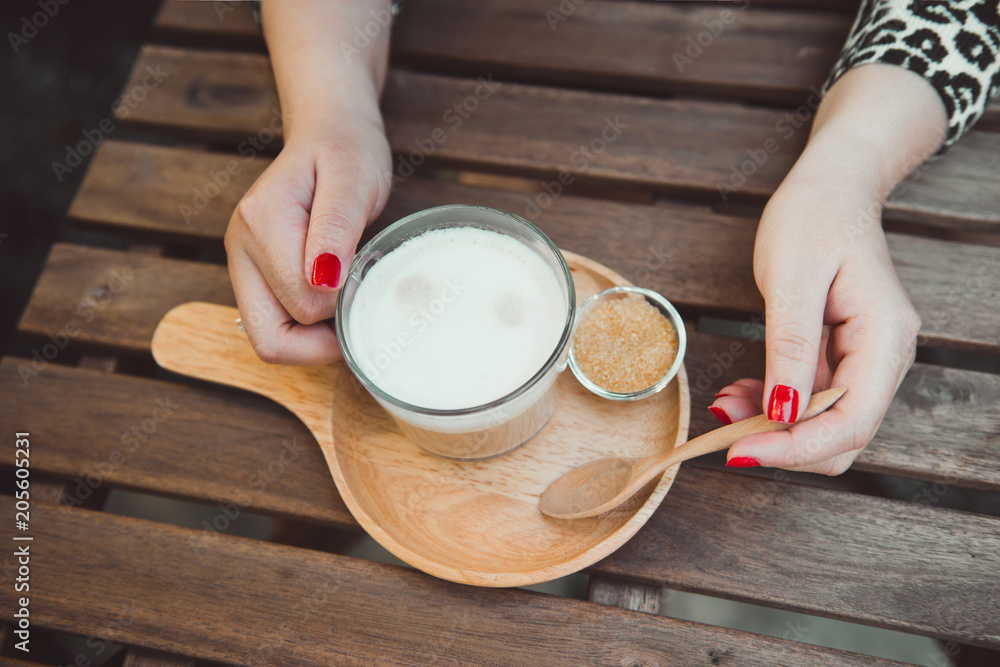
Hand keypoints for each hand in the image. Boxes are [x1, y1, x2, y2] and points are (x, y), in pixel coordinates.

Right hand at [224, 118, 391, 364]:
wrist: (330, 130)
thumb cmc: (347, 150)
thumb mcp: (354, 179)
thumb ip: (337, 228)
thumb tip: (323, 280)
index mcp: (262, 223)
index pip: (301, 306)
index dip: (341, 311)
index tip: (369, 286)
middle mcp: (240, 247)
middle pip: (269, 338)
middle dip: (320, 340)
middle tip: (358, 309)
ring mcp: (241, 263)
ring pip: (267, 338)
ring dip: (311, 339)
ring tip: (347, 304)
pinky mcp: (252, 273)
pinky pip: (272, 325)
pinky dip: (304, 328)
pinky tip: (333, 303)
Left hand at [709, 166, 920, 473]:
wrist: (829, 187)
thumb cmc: (813, 218)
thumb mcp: (792, 279)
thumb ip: (791, 348)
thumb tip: (784, 413)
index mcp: (884, 338)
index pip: (851, 422)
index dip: (796, 449)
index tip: (741, 453)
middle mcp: (883, 358)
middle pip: (842, 436)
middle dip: (782, 443)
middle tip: (725, 432)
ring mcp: (864, 360)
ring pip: (822, 423)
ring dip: (772, 426)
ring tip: (725, 404)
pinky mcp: (839, 357)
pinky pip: (808, 399)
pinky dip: (772, 404)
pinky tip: (739, 392)